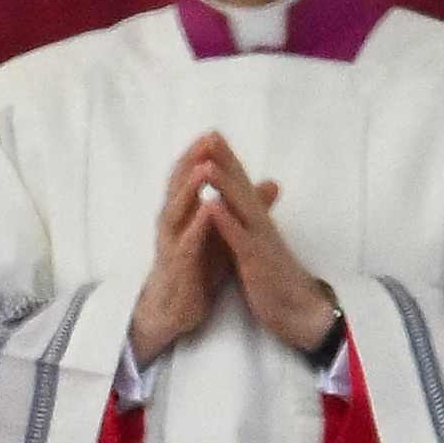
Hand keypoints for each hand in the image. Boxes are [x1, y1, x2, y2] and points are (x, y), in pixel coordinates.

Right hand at [130, 139, 230, 364]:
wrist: (176, 309)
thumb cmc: (197, 268)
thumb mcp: (223, 233)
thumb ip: (241, 207)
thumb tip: (272, 183)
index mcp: (182, 213)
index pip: (188, 177)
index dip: (200, 156)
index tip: (214, 134)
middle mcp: (172, 223)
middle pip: (178, 186)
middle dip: (192, 162)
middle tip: (206, 140)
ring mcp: (172, 244)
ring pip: (177, 210)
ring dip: (190, 188)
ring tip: (203, 168)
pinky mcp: (178, 266)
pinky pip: (186, 243)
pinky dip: (196, 226)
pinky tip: (205, 210)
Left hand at [193, 134, 336, 358]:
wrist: (300, 312)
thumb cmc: (277, 279)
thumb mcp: (259, 246)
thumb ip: (249, 225)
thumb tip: (235, 208)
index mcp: (258, 222)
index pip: (242, 186)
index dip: (228, 162)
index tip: (212, 138)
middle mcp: (260, 225)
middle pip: (242, 187)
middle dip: (226, 161)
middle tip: (210, 135)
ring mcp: (260, 242)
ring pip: (241, 208)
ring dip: (224, 185)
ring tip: (206, 163)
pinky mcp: (256, 262)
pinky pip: (240, 240)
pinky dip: (226, 222)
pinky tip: (211, 207)